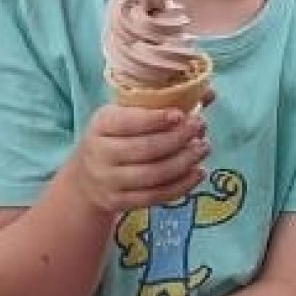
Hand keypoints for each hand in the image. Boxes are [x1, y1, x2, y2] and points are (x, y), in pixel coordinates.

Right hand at [69, 95, 212, 213]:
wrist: (86, 178)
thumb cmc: (118, 136)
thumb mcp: (130, 113)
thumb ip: (166, 102)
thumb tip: (209, 93)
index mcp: (102, 124)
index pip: (127, 122)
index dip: (155, 119)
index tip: (181, 115)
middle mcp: (100, 153)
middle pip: (145, 149)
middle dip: (178, 138)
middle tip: (200, 128)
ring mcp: (108, 181)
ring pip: (153, 174)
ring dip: (184, 161)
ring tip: (203, 148)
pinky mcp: (119, 201)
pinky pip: (155, 196)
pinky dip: (182, 185)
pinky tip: (199, 172)